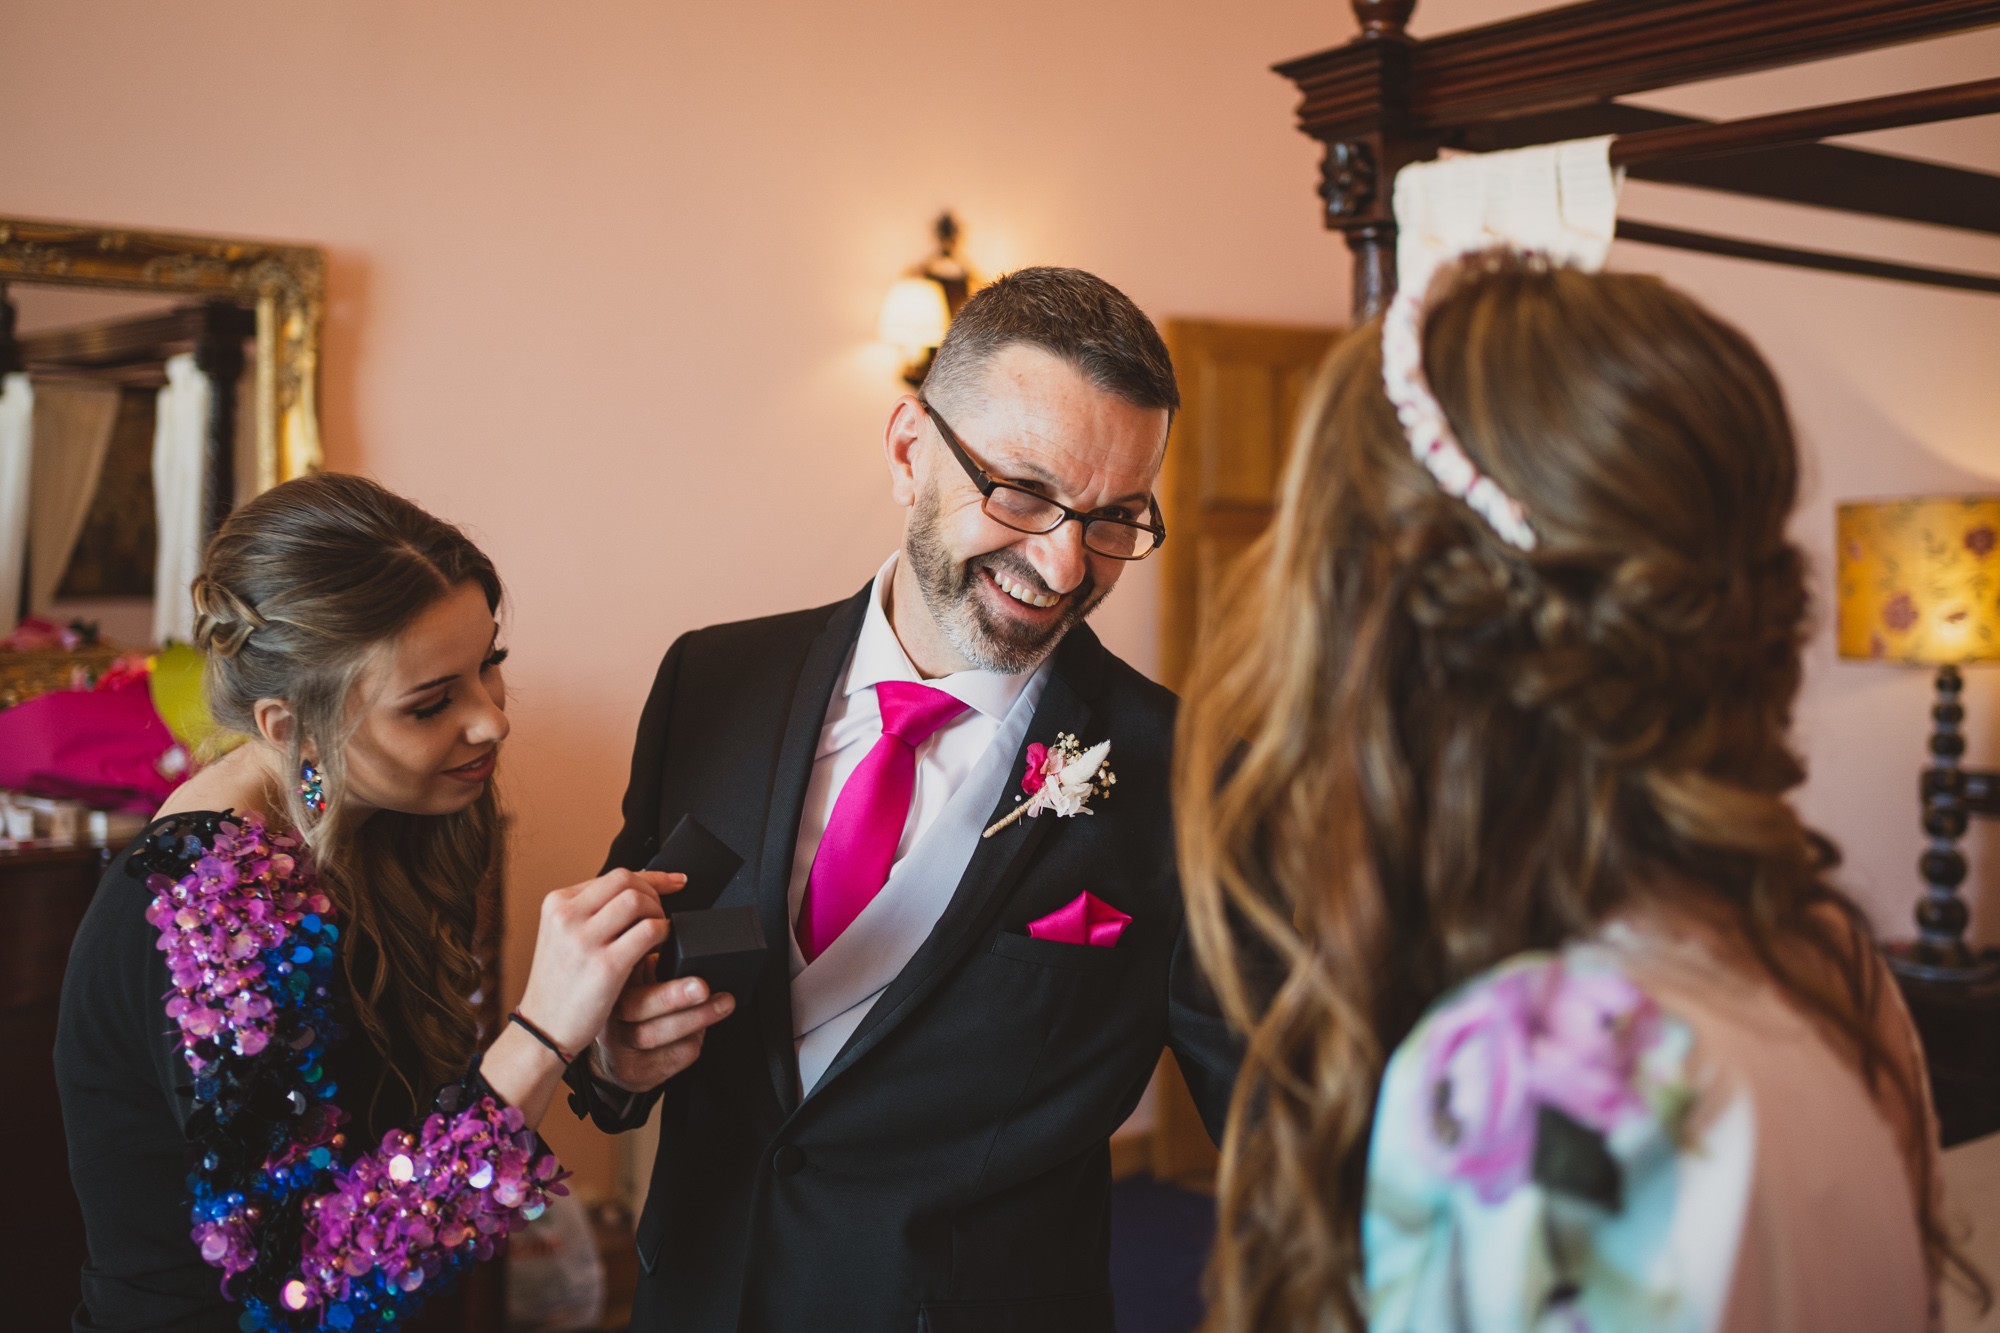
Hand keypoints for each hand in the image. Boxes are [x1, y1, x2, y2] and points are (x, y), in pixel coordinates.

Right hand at [514, 869, 678, 1055]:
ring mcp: (584, 940)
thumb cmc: (559, 985)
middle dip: (655, 894)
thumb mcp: (562, 937)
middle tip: (661, 916)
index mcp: (557, 904)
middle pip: (627, 881)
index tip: (675, 882)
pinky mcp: (605, 966)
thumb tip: (638, 887)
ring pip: (638, 901)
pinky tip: (658, 949)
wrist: (541, 1029)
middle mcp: (567, 916)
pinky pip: (648, 931)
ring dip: (658, 913)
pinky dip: (662, 934)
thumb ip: (590, 912)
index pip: (614, 875)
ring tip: (657, 934)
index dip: (652, 878)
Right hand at [591, 964, 735, 1093]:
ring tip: (724, 1003)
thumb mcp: (635, 981)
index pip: (620, 973)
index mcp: (609, 990)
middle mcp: (608, 1018)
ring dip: (696, 1018)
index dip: (646, 964)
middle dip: (673, 997)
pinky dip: (694, 1041)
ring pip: (655, 1034)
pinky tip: (702, 1030)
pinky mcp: (637, 1072)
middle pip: (637, 1007)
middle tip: (703, 987)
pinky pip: (673, 1055)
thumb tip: (676, 936)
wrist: (615, 1059)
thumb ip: (646, 962)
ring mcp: (620, 1048)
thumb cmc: (634, 1010)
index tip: (670, 957)